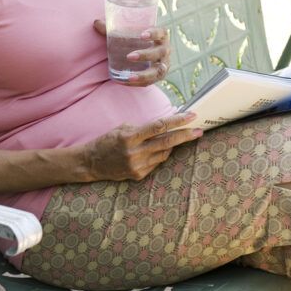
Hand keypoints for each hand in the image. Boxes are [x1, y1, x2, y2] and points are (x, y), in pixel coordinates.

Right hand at [79, 112, 201, 181]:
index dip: (177, 121)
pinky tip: (155, 150)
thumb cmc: (107, 141)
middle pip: (167, 142)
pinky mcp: (139, 175)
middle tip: (199, 130)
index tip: (191, 116)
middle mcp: (135, 152)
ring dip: (171, 145)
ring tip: (174, 139)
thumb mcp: (122, 128)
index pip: (159, 126)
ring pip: (164, 153)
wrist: (91, 162)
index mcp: (130, 137)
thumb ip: (143, 128)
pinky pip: (156, 163)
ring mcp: (138, 165)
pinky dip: (159, 155)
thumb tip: (166, 126)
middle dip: (186, 135)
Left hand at [93, 20, 171, 86]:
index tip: (142, 35)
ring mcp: (164, 64)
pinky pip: (151, 82)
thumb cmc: (136, 40)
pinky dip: (139, 83)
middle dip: (146, 55)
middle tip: (129, 56)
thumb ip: (112, 29)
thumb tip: (96, 22)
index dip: (154, 33)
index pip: (161, 32)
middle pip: (160, 52)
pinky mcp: (158, 76)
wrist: (147, 56)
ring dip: (144, 74)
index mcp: (160, 36)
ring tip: (130, 77)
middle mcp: (165, 50)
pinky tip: (127, 82)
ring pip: (158, 71)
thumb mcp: (127, 34)